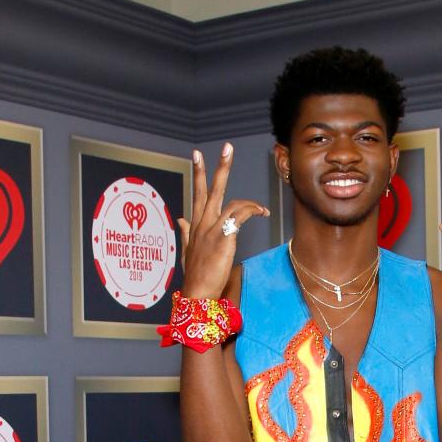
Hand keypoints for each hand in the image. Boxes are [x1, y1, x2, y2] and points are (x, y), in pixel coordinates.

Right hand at [178, 143, 269, 298]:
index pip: (197, 194)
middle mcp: (201, 223)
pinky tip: (261, 214)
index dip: (198, 173)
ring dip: (248, 200)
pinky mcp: (222, 238)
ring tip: (261, 207)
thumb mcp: (188, 251)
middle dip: (219, 167)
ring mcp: (211, 229)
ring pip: (228, 201)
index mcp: (195, 225)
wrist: (197, 293)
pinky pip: (239, 216)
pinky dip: (251, 211)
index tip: (197, 155)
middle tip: (227, 147)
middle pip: (209, 189)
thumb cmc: (195, 276)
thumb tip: (181, 219)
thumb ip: (186, 233)